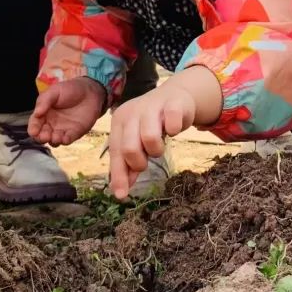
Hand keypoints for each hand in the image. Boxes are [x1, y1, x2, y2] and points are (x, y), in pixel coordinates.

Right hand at [27, 76, 105, 145]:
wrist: (89, 92)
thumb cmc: (69, 90)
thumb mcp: (54, 91)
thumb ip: (44, 101)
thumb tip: (36, 113)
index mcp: (43, 114)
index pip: (35, 124)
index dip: (33, 129)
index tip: (33, 131)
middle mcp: (51, 124)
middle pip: (42, 135)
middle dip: (41, 138)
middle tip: (44, 135)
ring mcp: (62, 130)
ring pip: (54, 141)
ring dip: (53, 141)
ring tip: (55, 137)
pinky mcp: (74, 133)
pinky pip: (67, 140)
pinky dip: (65, 141)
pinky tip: (65, 138)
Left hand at [107, 83, 197, 199]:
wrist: (175, 95)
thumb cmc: (152, 122)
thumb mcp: (136, 140)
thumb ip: (128, 162)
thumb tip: (121, 191)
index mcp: (120, 121)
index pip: (115, 151)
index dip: (119, 175)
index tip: (122, 195)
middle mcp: (133, 112)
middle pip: (129, 148)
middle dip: (139, 162)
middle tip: (148, 159)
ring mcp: (152, 106)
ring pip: (149, 138)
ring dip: (157, 150)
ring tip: (160, 145)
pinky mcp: (173, 104)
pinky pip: (173, 124)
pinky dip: (175, 131)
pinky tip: (174, 128)